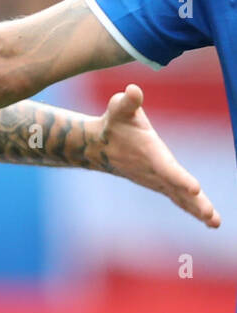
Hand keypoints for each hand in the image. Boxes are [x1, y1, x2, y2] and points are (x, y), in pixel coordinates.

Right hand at [91, 84, 219, 226]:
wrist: (97, 147)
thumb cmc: (113, 123)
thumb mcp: (118, 108)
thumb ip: (127, 101)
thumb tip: (132, 89)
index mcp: (149, 155)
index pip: (167, 169)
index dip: (180, 178)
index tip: (195, 189)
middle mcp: (154, 172)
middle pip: (177, 190)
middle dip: (194, 203)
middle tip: (210, 215)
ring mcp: (156, 181)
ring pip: (180, 198)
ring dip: (198, 211)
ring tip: (216, 222)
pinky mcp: (160, 185)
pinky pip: (179, 199)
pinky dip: (193, 209)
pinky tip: (209, 219)